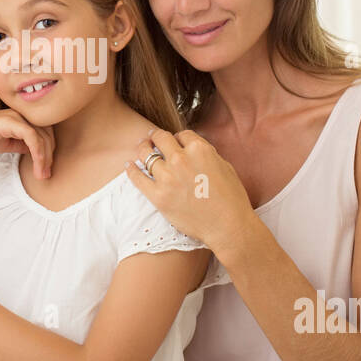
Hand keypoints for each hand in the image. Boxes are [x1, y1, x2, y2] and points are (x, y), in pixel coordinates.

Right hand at [0, 110, 55, 178]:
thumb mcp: (8, 143)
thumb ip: (23, 145)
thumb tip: (37, 153)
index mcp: (22, 117)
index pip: (45, 132)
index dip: (49, 151)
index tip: (46, 169)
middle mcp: (22, 114)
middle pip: (47, 134)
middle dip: (49, 156)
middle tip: (46, 175)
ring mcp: (16, 116)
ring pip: (41, 136)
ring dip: (44, 158)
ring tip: (41, 175)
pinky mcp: (10, 122)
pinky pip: (32, 137)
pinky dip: (37, 152)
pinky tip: (36, 166)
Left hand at [123, 128, 256, 251]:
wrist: (227, 226)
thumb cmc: (231, 199)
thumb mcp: (225, 166)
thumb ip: (207, 154)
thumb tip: (194, 149)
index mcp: (199, 149)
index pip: (182, 134)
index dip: (178, 138)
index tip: (176, 142)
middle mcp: (181, 159)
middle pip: (160, 138)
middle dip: (156, 136)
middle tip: (152, 138)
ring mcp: (167, 177)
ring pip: (146, 154)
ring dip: (143, 149)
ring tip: (141, 148)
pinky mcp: (158, 196)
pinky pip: (137, 177)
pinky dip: (131, 169)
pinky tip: (129, 165)